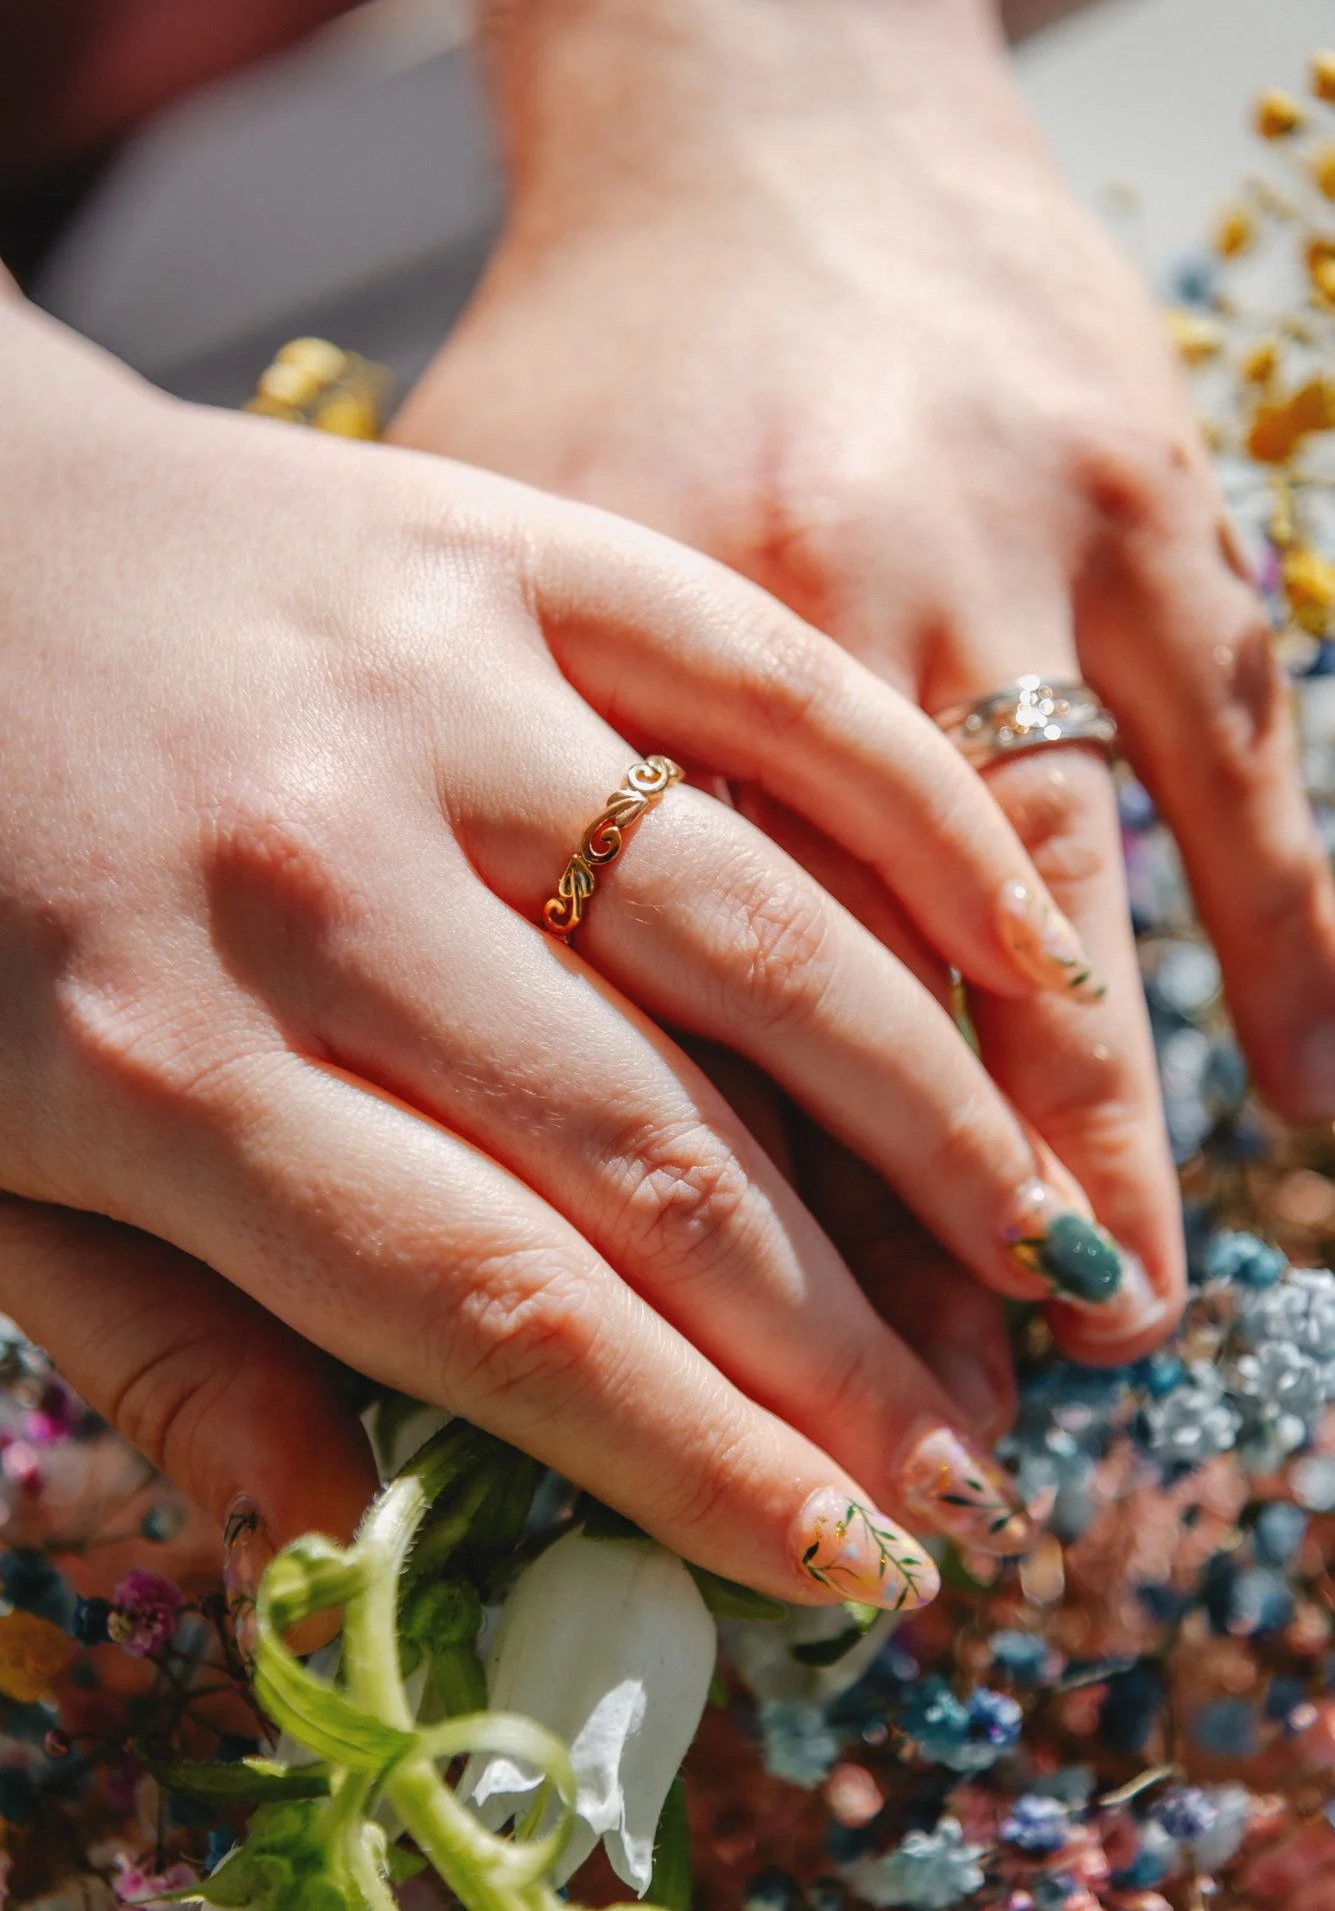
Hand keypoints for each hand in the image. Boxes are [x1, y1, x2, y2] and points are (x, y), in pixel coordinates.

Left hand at [0, 295, 1118, 1601]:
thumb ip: (146, 1346)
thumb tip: (349, 1523)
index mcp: (154, 1061)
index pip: (497, 1306)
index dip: (696, 1453)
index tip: (841, 1556)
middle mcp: (314, 881)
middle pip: (652, 1157)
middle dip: (838, 1343)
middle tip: (965, 1463)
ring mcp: (428, 693)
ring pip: (752, 942)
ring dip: (928, 1120)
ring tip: (1038, 1256)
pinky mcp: (502, 547)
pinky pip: (760, 685)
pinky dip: (913, 822)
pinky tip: (1021, 952)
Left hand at [397, 0, 1334, 1325]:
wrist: (765, 119)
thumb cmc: (591, 350)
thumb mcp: (478, 540)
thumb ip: (486, 780)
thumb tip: (486, 1077)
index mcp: (612, 610)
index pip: (682, 972)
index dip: (729, 1199)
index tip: (756, 1379)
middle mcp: (816, 585)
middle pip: (873, 967)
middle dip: (917, 1213)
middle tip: (949, 1415)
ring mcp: (1007, 544)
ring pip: (1069, 899)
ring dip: (1101, 1125)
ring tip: (1117, 1318)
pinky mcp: (1150, 503)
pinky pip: (1243, 758)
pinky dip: (1290, 943)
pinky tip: (1312, 1106)